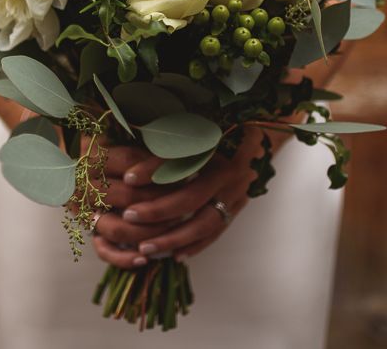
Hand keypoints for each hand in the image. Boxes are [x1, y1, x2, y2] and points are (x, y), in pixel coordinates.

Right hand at [82, 141, 183, 264]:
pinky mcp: (89, 229)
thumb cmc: (108, 146)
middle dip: (160, 202)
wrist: (72, 161)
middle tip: (187, 202)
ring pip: (117, 229)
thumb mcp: (122, 139)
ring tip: (174, 226)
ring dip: (149, 231)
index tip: (186, 173)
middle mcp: (84, 185)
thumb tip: (178, 156)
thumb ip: (143, 149)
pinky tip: (144, 259)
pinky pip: (103, 250)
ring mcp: (85, 211)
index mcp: (94, 157)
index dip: (159, 170)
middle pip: (127, 197)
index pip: (130, 164)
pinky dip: (123, 259)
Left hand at [92, 128, 263, 267]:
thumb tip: (131, 175)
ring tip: (145, 248)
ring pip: (205, 223)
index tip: (127, 179)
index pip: (180, 163)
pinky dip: (196, 245)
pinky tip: (176, 255)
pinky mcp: (239, 207)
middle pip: (191, 199)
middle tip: (129, 217)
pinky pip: (217, 232)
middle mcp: (229, 174)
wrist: (259, 136)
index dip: (152, 170)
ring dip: (174, 238)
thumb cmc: (220, 129)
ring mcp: (237, 193)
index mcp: (219, 150)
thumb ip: (166, 149)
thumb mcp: (195, 131)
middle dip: (158, 211)